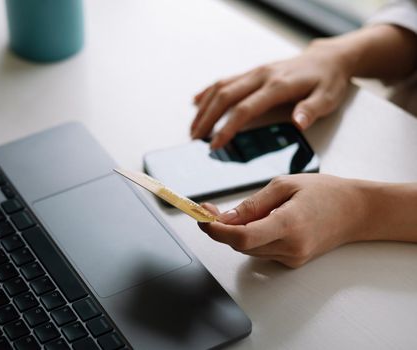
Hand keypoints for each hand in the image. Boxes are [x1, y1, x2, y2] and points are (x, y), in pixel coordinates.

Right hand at [191, 43, 351, 148]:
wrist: (328, 58)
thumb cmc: (327, 81)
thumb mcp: (328, 98)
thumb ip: (312, 110)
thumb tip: (298, 123)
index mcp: (278, 85)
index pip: (245, 109)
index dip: (227, 128)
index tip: (215, 144)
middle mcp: (262, 76)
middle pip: (225, 97)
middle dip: (207, 119)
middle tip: (195, 140)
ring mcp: (255, 72)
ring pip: (221, 87)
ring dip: (204, 108)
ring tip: (193, 128)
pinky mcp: (253, 72)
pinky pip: (225, 80)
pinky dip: (208, 92)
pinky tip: (197, 102)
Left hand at [198, 174, 370, 267]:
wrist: (356, 211)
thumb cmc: (325, 193)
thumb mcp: (284, 185)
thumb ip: (253, 204)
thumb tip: (225, 218)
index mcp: (289, 225)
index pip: (242, 238)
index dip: (216, 231)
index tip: (201, 218)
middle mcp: (291, 247)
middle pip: (240, 245)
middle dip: (220, 228)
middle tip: (208, 209)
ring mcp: (292, 258)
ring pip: (248, 249)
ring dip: (236, 232)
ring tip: (238, 211)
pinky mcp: (292, 261)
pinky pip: (261, 251)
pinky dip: (252, 237)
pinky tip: (260, 221)